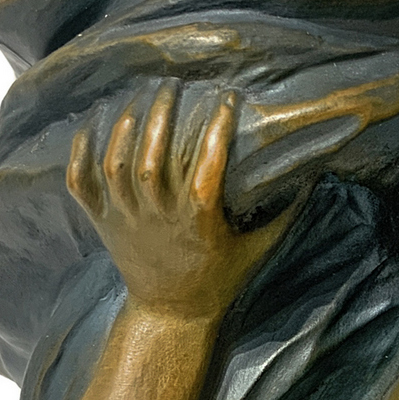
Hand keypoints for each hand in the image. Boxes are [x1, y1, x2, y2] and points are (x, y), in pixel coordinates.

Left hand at [66, 82, 295, 318]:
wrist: (170, 316)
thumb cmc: (218, 280)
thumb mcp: (257, 251)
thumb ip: (286, 216)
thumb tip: (317, 180)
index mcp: (199, 222)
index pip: (207, 168)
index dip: (217, 130)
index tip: (226, 99)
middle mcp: (159, 217)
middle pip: (154, 159)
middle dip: (162, 115)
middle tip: (173, 84)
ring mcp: (125, 220)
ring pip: (118, 164)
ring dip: (126, 125)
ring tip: (139, 95)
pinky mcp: (101, 223)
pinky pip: (83, 183)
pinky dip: (81, 152)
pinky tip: (91, 124)